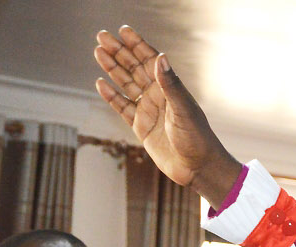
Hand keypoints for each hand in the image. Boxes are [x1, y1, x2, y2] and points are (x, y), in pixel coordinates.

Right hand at [93, 26, 241, 205]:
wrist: (197, 167)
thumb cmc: (197, 138)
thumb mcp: (183, 110)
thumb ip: (170, 85)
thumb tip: (160, 57)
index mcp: (171, 89)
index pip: (151, 61)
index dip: (137, 45)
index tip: (123, 30)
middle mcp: (159, 96)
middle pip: (135, 69)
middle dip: (119, 52)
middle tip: (102, 36)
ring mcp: (149, 110)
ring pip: (126, 84)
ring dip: (112, 69)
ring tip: (98, 52)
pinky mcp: (141, 126)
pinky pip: (122, 107)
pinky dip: (112, 96)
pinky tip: (100, 83)